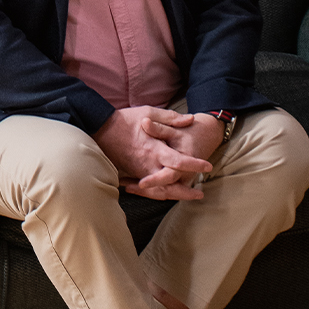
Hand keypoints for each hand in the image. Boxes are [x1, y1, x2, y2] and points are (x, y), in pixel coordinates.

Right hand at [92, 106, 214, 200]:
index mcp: (154, 148)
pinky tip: (167, 193)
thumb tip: (190, 120)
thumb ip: (171, 118)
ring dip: (173, 195)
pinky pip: (148, 188)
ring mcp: (139, 170)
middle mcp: (147, 163)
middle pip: (169, 185)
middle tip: (200, 194)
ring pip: (158, 190)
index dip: (194, 165)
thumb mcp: (149, 112)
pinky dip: (159, 193)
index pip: (179, 161)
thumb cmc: (125, 120)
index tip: (207, 166)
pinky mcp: (133, 172)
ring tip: (187, 196)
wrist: (100, 129)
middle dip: (185, 192)